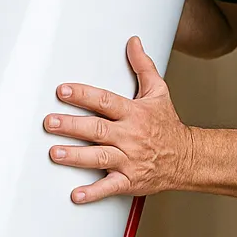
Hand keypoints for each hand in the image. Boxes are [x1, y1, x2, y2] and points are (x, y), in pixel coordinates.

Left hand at [44, 37, 193, 202]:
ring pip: (100, 157)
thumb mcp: (158, 92)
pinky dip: (93, 193)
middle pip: (97, 130)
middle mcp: (130, 136)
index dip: (83, 95)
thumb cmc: (167, 125)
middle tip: (48, 122)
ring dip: (76, 156)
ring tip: (54, 153)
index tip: (62, 91)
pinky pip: (110, 187)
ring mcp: (129, 160)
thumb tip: (133, 42)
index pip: (105, 101)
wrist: (187, 158)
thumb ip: (143, 66)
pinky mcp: (130, 180)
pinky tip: (75, 195)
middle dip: (71, 126)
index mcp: (134, 113)